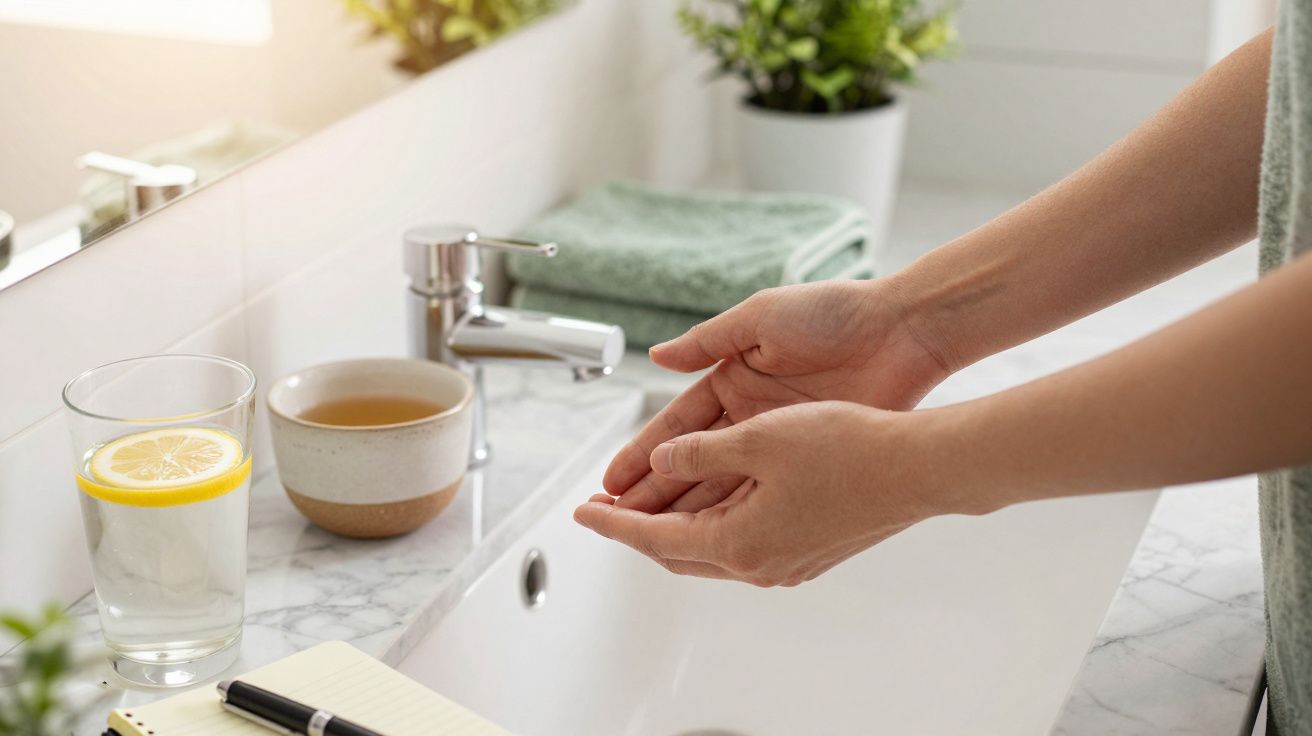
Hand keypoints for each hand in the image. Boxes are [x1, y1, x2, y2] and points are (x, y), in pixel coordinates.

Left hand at [578, 402, 976, 585]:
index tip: (582, 510)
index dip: (612, 521)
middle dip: (636, 528)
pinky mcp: (808, 550)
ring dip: (674, 526)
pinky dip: (712, 524)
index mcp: (737, 540)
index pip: (652, 536)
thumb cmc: (849, 450)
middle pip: (676, 551)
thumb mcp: (758, 438)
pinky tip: (711, 499)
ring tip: (650, 500)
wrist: (919, 468)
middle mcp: (758, 563)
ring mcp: (786, 562)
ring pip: (710, 549)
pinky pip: (742, 544)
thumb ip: (700, 452)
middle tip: (607, 508)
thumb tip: (665, 459)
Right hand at [605, 279, 951, 513]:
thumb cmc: (835, 314)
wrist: (902, 332)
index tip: (613, 480)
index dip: (644, 454)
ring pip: (723, 484)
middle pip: (693, 462)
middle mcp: (751, 414)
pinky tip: (709, 536)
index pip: (678, 426)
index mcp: (732, 377)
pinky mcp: (811, 457)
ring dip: (687, 509)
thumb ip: (708, 341)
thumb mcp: (761, 319)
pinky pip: (764, 492)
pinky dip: (735, 513)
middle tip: (616, 518)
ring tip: (650, 535)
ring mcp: (780, 440)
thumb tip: (657, 355)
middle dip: (654, 491)